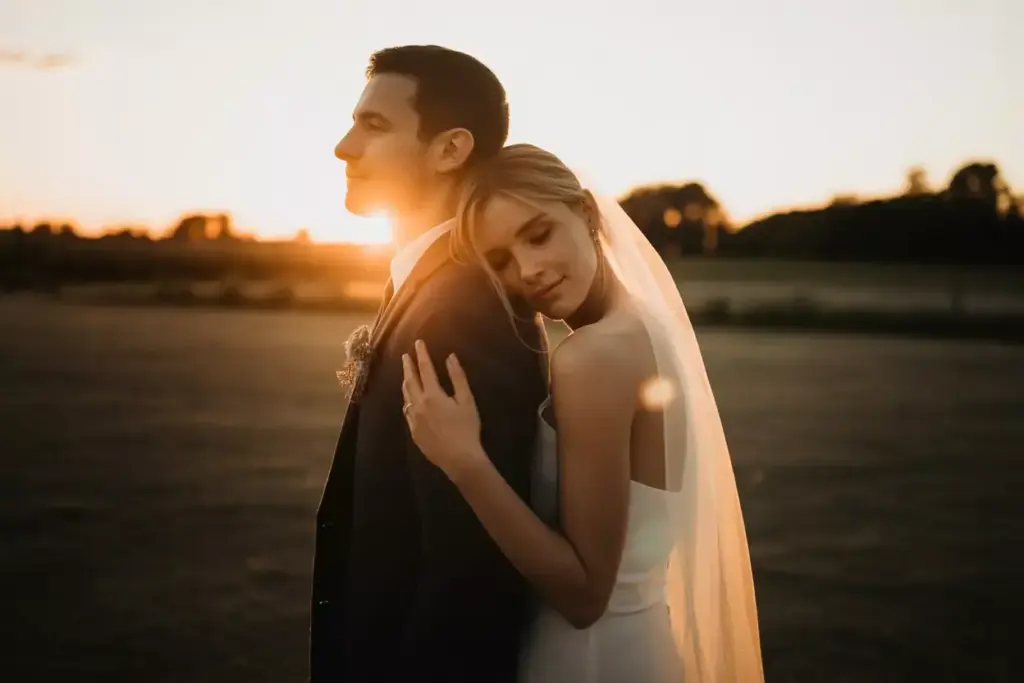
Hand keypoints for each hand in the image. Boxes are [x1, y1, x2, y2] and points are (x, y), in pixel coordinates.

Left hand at [402, 339, 486, 481]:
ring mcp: (413, 419)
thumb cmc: (466, 428)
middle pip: (410, 381)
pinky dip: (407, 401)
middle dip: (408, 366)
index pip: (425, 369)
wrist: (458, 457)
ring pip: (406, 396)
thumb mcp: (467, 400)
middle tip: (405, 356)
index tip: (418, 343)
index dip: (421, 354)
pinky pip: (406, 411)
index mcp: (433, 395)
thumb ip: (458, 377)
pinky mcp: (413, 431)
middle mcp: (418, 404)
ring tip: (406, 375)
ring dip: (406, 383)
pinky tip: (409, 400)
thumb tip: (450, 357)